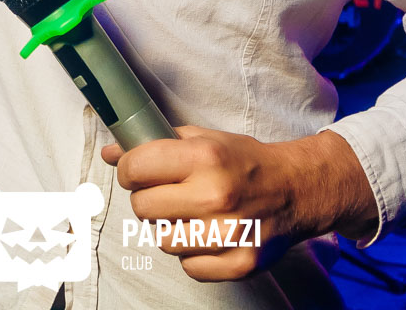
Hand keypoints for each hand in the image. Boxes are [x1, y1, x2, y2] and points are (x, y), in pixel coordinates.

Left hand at [99, 127, 376, 281]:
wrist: (297, 189)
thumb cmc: (245, 162)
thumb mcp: (204, 139)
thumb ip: (155, 144)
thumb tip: (109, 152)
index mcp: (205, 157)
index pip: (135, 168)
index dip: (132, 169)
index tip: (140, 171)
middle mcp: (214, 195)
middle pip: (143, 207)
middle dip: (152, 199)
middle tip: (172, 193)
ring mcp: (227, 234)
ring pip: (163, 240)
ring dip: (174, 228)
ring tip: (196, 214)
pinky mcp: (238, 264)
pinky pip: (188, 267)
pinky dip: (194, 254)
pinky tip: (211, 235)